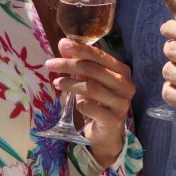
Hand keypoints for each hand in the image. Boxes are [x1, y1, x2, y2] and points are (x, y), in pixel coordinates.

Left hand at [47, 38, 134, 167]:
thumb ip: (78, 62)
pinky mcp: (114, 119)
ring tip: (57, 83)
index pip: (99, 55)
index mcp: (121, 70)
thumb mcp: (88, 79)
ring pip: (91, 87)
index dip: (80, 49)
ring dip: (70, 83)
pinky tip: (75, 104)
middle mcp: (125, 84)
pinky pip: (91, 107)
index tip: (62, 45)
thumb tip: (63, 44)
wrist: (106, 131)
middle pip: (93, 69)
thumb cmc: (97, 101)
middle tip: (50, 64)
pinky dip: (80, 104)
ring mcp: (122, 102)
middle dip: (68, 65)